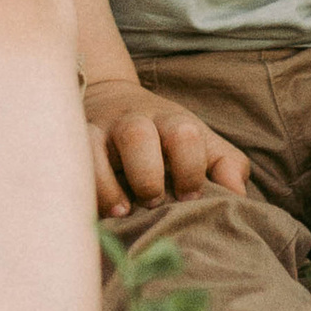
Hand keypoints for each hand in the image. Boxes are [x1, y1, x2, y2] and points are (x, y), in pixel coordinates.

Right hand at [83, 74, 251, 217]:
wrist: (112, 98)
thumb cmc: (165, 135)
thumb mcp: (200, 143)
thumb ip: (226, 165)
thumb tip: (239, 197)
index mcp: (172, 121)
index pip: (184, 136)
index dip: (190, 171)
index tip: (189, 197)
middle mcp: (134, 121)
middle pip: (138, 138)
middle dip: (147, 176)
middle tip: (154, 202)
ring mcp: (100, 131)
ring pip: (96, 146)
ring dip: (109, 185)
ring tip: (124, 212)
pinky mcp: (75, 143)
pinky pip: (72, 163)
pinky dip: (86, 188)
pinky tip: (101, 211)